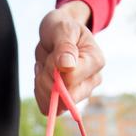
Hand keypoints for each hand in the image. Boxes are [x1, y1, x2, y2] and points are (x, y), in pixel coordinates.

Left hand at [34, 1, 104, 115]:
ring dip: (41, 85)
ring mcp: (80, 93)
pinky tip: (42, 76)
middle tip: (46, 62)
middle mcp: (92, 81)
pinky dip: (39, 93)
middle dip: (46, 80)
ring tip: (44, 67)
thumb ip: (65, 46)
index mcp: (96, 61)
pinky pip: (47, 107)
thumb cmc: (62, 28)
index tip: (52, 55)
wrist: (57, 33)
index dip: (54, 70)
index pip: (71, 79)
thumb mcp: (62, 29)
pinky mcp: (66, 100)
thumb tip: (67, 66)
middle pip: (65, 97)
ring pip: (55, 105)